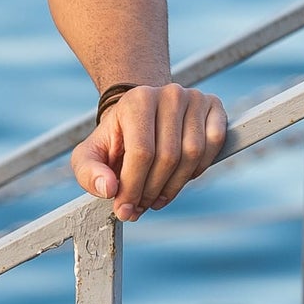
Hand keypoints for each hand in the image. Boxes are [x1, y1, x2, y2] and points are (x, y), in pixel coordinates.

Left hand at [70, 82, 227, 220]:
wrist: (142, 116)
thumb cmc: (116, 139)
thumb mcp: (90, 154)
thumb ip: (88, 172)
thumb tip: (108, 189)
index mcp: (137, 100)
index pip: (141, 152)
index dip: (134, 187)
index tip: (125, 209)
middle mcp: (169, 94)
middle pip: (168, 156)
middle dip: (152, 191)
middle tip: (140, 207)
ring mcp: (195, 98)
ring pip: (192, 155)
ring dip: (174, 186)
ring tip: (156, 198)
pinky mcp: (214, 107)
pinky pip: (214, 146)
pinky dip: (198, 170)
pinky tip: (179, 178)